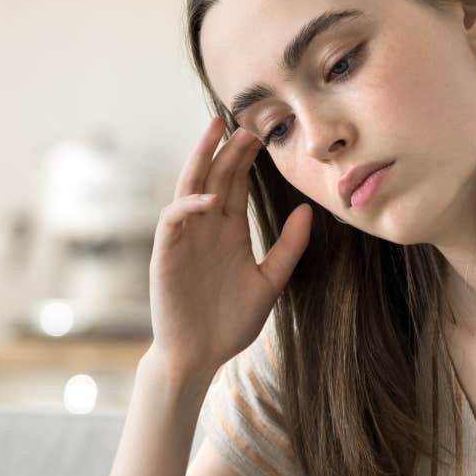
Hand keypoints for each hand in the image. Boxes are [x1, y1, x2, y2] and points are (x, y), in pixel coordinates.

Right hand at [147, 115, 312, 380]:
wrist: (199, 355)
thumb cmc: (231, 322)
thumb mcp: (270, 282)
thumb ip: (288, 248)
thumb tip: (308, 211)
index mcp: (230, 231)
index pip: (237, 183)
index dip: (248, 157)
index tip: (268, 132)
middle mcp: (207, 227)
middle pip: (216, 176)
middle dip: (229, 148)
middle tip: (248, 120)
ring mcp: (186, 237)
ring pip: (191, 186)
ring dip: (201, 158)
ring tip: (215, 130)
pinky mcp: (167, 253)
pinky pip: (174, 219)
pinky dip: (188, 206)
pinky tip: (209, 198)